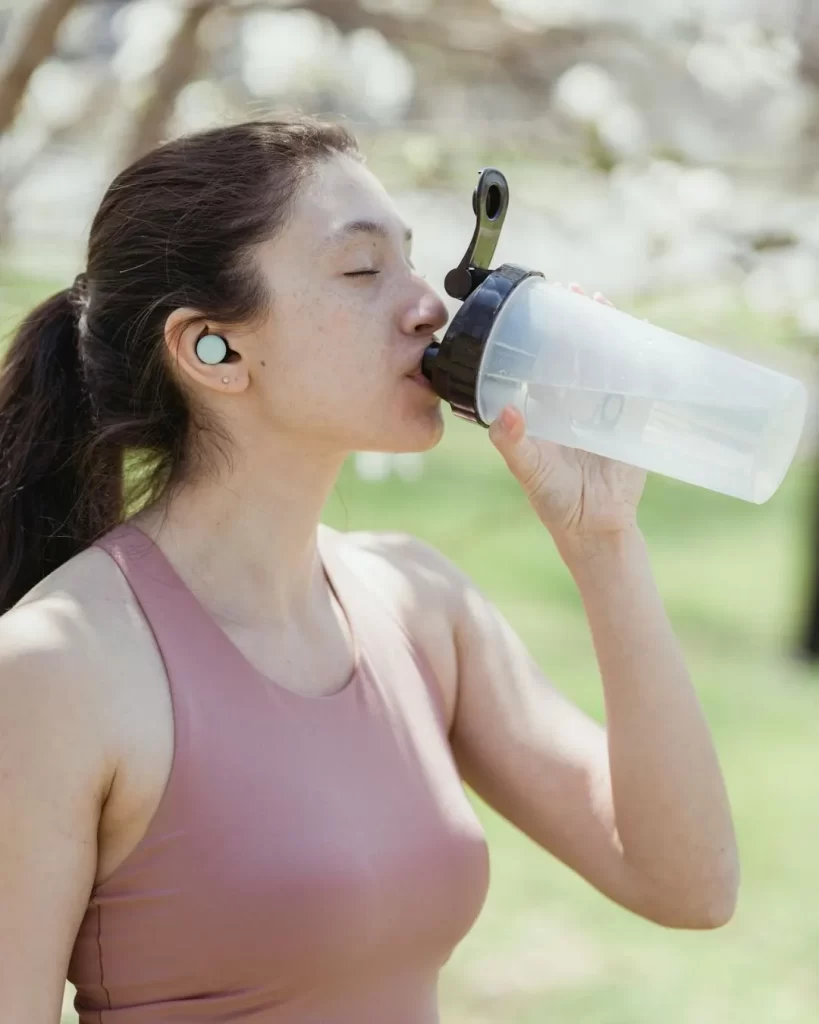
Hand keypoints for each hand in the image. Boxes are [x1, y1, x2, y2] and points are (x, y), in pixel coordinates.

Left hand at [488, 283, 645, 546]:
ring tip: (603, 302)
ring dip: (606, 331)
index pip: (538, 362)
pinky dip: (639, 359)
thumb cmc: (554, 499)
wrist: (595, 525)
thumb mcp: (529, 470)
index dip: (538, 335)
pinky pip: (636, 383)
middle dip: (575, 321)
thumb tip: (507, 412)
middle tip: (575, 291)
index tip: (537, 306)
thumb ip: (514, 444)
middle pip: (573, 352)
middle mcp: (570, 403)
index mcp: (542, 409)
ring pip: (604, 360)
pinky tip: (641, 335)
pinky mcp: (630, 419)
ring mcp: (602, 408)